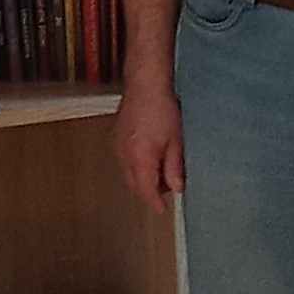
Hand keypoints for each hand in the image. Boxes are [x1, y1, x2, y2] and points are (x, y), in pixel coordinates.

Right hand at [115, 84, 185, 213]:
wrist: (145, 84)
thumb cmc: (162, 108)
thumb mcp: (176, 141)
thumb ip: (175, 168)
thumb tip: (177, 187)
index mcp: (140, 158)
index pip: (145, 191)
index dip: (155, 202)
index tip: (162, 209)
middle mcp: (124, 155)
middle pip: (134, 185)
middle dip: (149, 191)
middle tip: (167, 189)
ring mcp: (117, 146)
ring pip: (128, 173)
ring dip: (142, 178)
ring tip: (161, 169)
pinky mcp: (116, 137)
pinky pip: (124, 160)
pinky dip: (135, 166)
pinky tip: (149, 156)